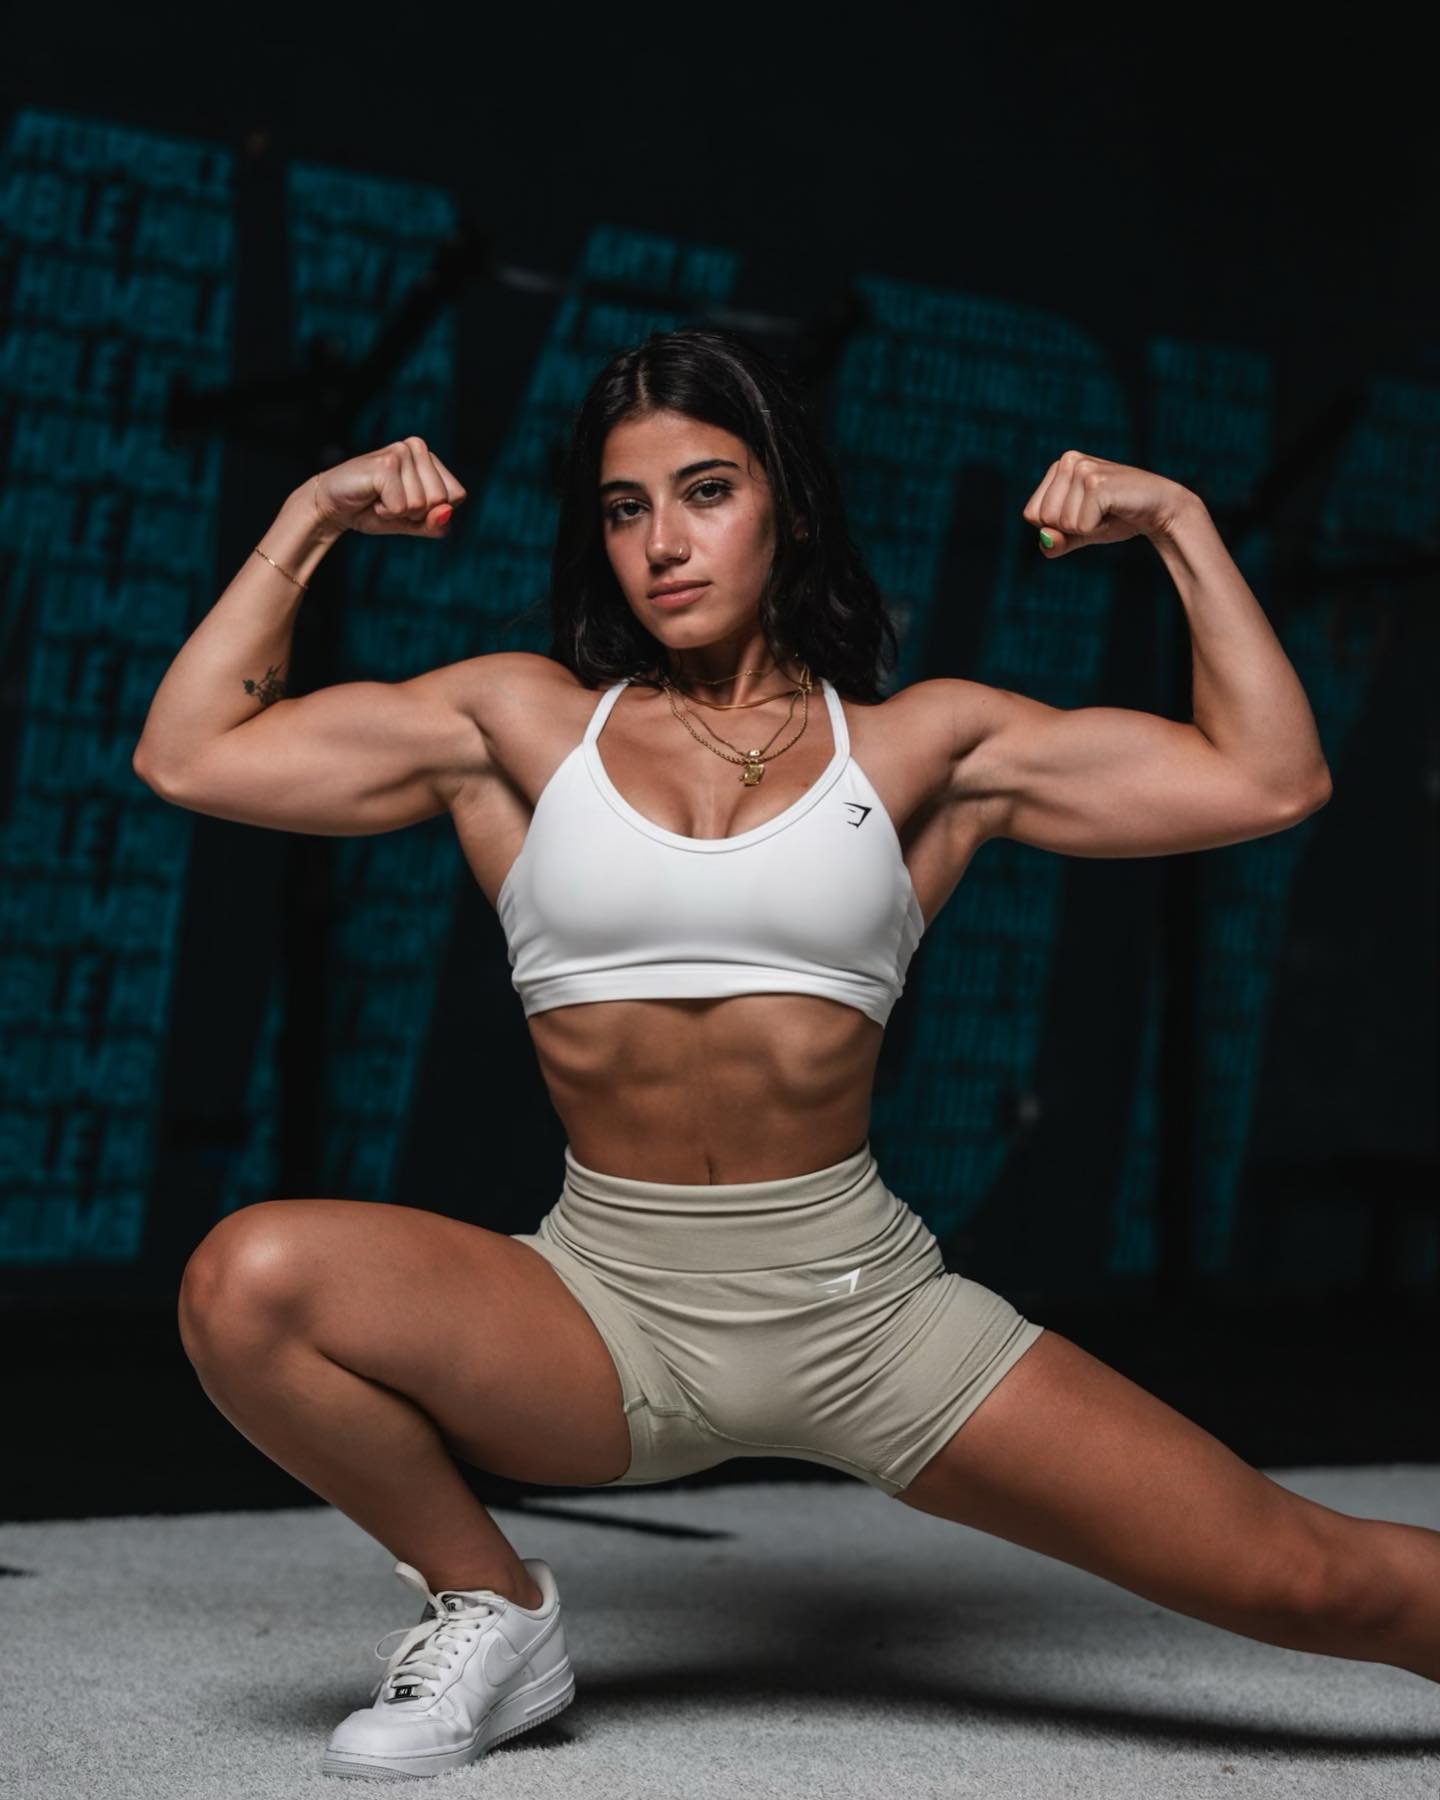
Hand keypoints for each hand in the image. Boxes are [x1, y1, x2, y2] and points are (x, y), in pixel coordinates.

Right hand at [312, 437, 467, 537]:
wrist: (333, 507)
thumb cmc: (373, 511)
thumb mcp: (412, 523)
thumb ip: (434, 524)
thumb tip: (446, 512)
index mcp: (429, 458)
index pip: (457, 496)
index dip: (434, 512)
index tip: (407, 505)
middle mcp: (417, 448)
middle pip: (441, 501)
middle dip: (415, 513)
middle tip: (390, 502)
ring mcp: (401, 452)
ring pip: (422, 505)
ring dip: (398, 513)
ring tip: (379, 498)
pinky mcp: (386, 464)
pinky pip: (402, 507)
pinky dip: (386, 512)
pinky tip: (371, 498)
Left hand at [1022, 451, 1192, 556]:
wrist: (1160, 510)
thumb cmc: (1117, 517)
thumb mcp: (1079, 532)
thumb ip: (1056, 541)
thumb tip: (1046, 540)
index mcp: (1059, 466)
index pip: (1032, 514)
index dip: (1059, 526)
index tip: (1086, 513)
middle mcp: (1068, 461)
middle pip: (1044, 519)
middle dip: (1072, 528)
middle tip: (1099, 513)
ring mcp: (1082, 469)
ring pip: (1062, 523)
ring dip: (1087, 528)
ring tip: (1108, 511)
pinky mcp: (1097, 483)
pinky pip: (1081, 526)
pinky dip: (1098, 529)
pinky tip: (1115, 511)